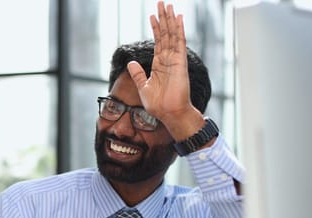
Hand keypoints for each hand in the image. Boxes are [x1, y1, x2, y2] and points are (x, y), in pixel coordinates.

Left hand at [127, 1, 203, 139]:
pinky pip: (179, 43)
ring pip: (172, 35)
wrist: (169, 113)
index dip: (155, 28)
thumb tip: (131, 63)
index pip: (158, 42)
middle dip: (163, 19)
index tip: (152, 16)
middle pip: (166, 34)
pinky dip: (179, 30)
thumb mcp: (143, 87)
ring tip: (168, 5)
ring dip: (170, 20)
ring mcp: (175, 60)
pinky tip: (178, 18)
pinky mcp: (180, 62)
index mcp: (159, 65)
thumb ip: (138, 74)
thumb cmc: (158, 104)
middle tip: (161, 3)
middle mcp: (168, 60)